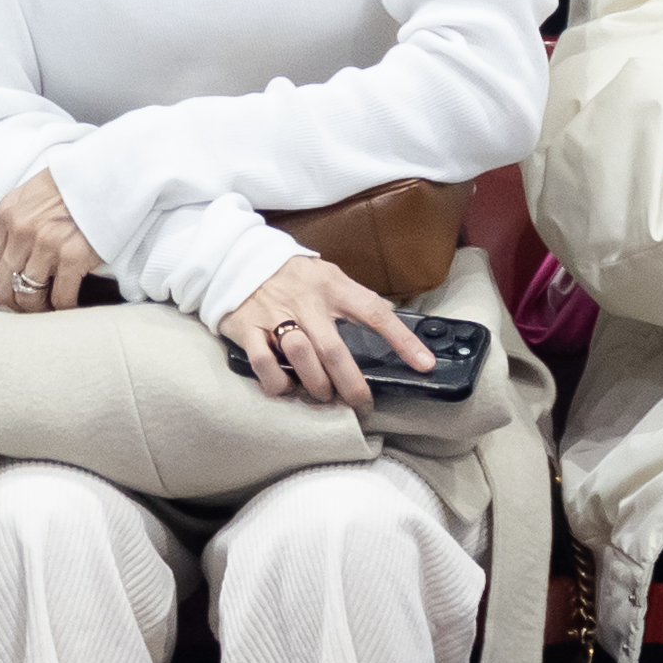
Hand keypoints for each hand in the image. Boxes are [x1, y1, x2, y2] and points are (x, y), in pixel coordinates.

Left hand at [0, 168, 101, 311]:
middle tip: (33, 305)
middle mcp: (21, 231)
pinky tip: (71, 303)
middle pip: (3, 287)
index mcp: (8, 214)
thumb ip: (16, 220)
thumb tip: (10, 254)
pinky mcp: (73, 257)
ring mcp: (46, 245)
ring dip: (40, 307)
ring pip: (29, 296)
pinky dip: (65, 306)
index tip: (16, 289)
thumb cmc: (74, 182)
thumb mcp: (31, 193)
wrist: (108, 171)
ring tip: (51, 305)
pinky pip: (61, 297)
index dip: (3, 283)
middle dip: (16, 302)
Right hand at [217, 257, 432, 417]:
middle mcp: (306, 301)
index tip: (424, 365)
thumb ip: (355, 300)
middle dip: (352, 386)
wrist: (238, 257)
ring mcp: (274, 314)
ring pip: (302, 357)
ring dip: (317, 386)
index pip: (374, 312)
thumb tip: (392, 326)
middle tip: (362, 405)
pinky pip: (264, 362)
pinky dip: (277, 382)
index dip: (402, 340)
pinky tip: (286, 388)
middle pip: (335, 350)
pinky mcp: (247, 327)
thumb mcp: (328, 276)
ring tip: (324, 396)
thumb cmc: (293, 275)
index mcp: (332, 286)